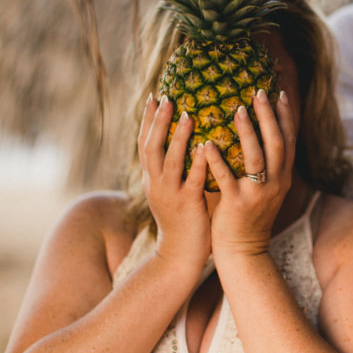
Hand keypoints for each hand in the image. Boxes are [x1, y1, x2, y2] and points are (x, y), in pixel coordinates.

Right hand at [138, 96, 210, 276]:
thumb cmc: (182, 222)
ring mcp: (170, 195)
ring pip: (170, 161)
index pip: (145, 144)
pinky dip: (198, 162)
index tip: (155, 96)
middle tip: (167, 97)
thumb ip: (176, 170)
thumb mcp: (172, 192)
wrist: (179, 257)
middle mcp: (156, 184)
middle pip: (150, 147)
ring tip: (187, 114)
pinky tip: (207, 147)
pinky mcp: (187, 205)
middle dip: (158, 121)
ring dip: (178, 137)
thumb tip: (190, 143)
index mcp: (152, 179)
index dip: (148, 120)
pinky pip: (193, 180)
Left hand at [204, 89, 295, 256]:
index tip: (279, 92)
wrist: (244, 251)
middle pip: (276, 143)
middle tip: (259, 92)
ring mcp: (258, 194)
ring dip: (247, 132)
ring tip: (237, 109)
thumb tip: (259, 134)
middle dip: (269, 115)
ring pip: (256, 157)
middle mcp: (276, 182)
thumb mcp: (266, 189)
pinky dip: (218, 160)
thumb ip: (266, 165)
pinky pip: (227, 178)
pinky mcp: (238, 204)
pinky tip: (207, 143)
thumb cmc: (249, 215)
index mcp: (283, 176)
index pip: (289, 140)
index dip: (286, 115)